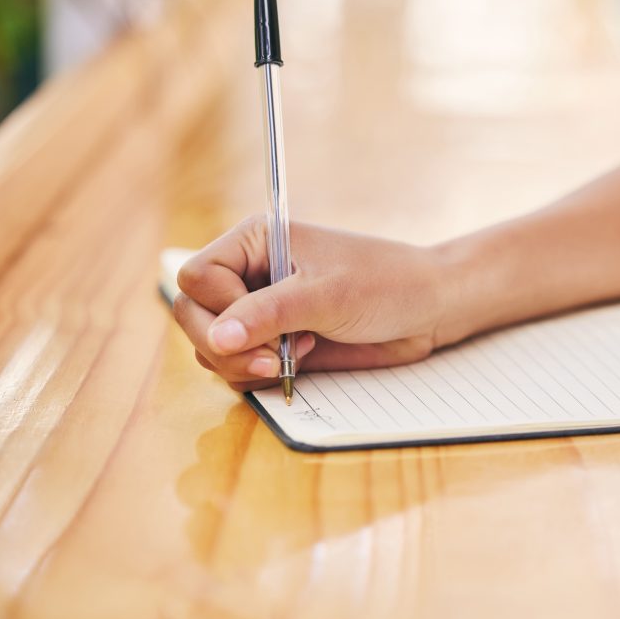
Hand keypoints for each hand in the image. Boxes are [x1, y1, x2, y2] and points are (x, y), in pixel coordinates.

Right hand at [172, 216, 450, 391]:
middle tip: (271, 358)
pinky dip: (256, 376)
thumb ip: (268, 315)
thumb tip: (217, 339)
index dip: (220, 307)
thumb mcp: (326, 295)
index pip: (196, 277)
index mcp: (254, 242)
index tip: (267, 320)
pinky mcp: (273, 344)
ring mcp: (259, 312)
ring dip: (242, 364)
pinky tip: (297, 364)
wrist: (427, 310)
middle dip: (225, 346)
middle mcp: (248, 275)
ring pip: (211, 348)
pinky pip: (237, 368)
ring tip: (293, 356)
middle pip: (192, 316)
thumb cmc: (384, 285)